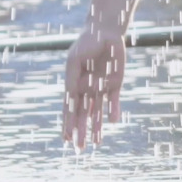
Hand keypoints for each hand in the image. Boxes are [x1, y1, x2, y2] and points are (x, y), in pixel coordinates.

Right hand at [63, 24, 126, 147]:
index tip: (65, 139)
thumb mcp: (74, 60)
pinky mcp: (115, 84)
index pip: (70, 109)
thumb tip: (70, 98)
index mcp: (74, 85)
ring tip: (95, 143)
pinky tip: (112, 121)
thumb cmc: (86, 44)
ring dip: (96, 127)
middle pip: (83, 116)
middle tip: (79, 149)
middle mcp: (87, 90)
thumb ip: (72, 79)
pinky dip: (113, 110)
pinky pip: (114, 101)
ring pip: (98, 113)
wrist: (104, 32)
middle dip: (81, 132)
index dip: (67, 124)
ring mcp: (101, 88)